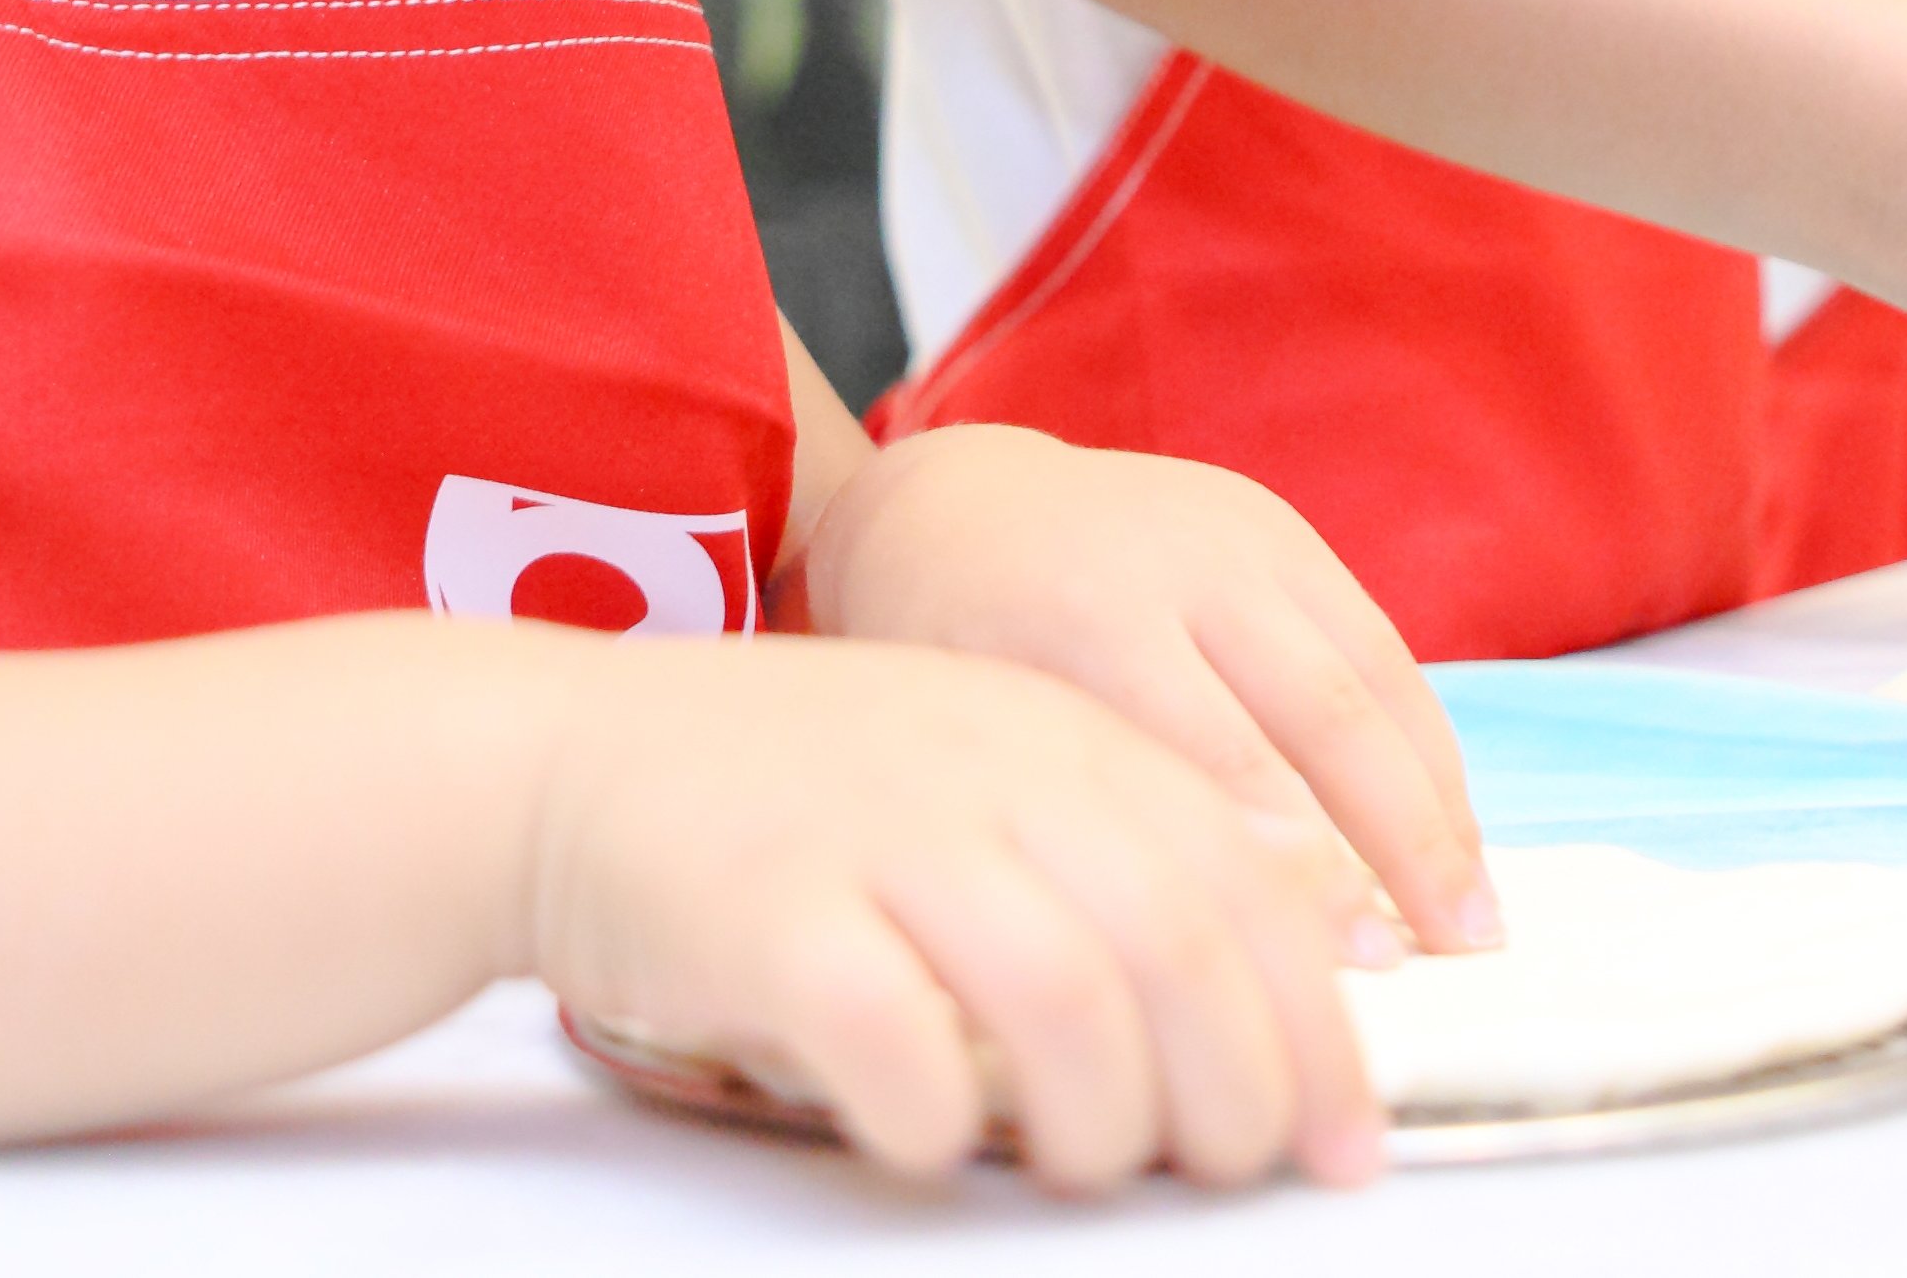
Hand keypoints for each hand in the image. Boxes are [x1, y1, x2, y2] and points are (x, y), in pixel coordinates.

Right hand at [526, 636, 1384, 1189]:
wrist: (564, 760)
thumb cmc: (784, 802)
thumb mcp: (967, 773)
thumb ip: (1100, 861)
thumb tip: (1253, 1030)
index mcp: (1056, 732)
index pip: (1246, 884)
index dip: (1316, 1030)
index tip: (1342, 1141)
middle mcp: (984, 767)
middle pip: (1179, 947)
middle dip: (1237, 1092)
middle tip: (1229, 1174)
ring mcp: (877, 832)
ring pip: (1066, 999)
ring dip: (1107, 1119)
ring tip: (1090, 1168)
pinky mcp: (772, 913)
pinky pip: (900, 1047)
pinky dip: (941, 1124)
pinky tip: (930, 1142)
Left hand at [795, 426, 1493, 959]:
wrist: (952, 501)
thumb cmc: (949, 651)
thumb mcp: (985, 731)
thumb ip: (1094, 810)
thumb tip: (1224, 939)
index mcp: (1085, 621)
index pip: (1222, 763)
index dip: (1304, 869)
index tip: (1366, 962)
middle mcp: (1178, 563)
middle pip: (1323, 715)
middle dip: (1405, 841)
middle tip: (1457, 951)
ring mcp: (1241, 534)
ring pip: (1375, 675)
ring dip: (1441, 797)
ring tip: (1478, 907)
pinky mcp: (1281, 527)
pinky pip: (1378, 641)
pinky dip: (1423, 740)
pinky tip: (1448, 826)